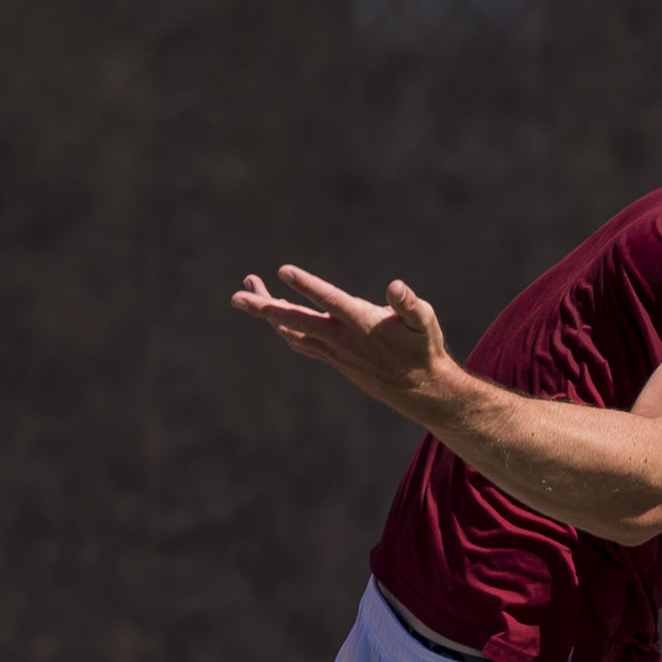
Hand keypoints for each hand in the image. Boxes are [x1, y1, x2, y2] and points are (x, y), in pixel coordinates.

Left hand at [230, 265, 462, 415]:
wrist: (420, 390)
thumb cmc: (423, 349)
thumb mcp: (424, 322)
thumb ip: (409, 303)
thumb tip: (395, 286)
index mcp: (362, 324)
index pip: (330, 302)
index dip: (307, 286)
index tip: (283, 271)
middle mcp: (342, 340)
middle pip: (296, 321)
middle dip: (265, 308)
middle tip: (237, 296)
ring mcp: (334, 351)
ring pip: (292, 332)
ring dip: (268, 314)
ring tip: (247, 293)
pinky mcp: (333, 358)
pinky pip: (300, 342)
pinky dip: (283, 328)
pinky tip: (274, 317)